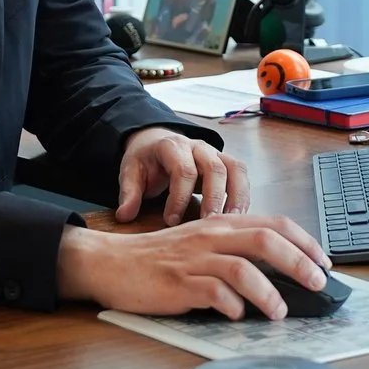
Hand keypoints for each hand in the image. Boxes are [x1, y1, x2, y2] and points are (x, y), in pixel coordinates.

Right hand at [56, 214, 330, 318]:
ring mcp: (194, 260)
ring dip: (269, 292)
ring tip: (279, 312)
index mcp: (220, 224)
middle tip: (318, 284)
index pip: (274, 224)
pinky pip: (212, 293)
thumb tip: (278, 272)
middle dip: (299, 262)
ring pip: (243, 268)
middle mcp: (211, 237)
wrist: (111, 263)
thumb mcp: (201, 244)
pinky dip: (231, 306)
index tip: (324, 262)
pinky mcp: (178, 284)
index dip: (305, 242)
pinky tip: (237, 316)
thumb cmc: (159, 259)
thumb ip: (235, 251)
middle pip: (266, 240)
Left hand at [116, 127, 250, 222]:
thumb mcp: (130, 171)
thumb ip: (129, 192)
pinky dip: (243, 195)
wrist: (156, 142)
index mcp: (172, 146)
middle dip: (214, 199)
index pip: (182, 170)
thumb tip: (125, 216)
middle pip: (214, 168)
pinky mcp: (225, 162)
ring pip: (234, 169)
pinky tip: (239, 218)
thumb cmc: (146, 160)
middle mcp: (197, 146)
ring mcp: (214, 153)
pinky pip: (241, 175)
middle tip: (208, 226)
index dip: (179, 197)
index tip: (171, 221)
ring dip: (236, 197)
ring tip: (232, 223)